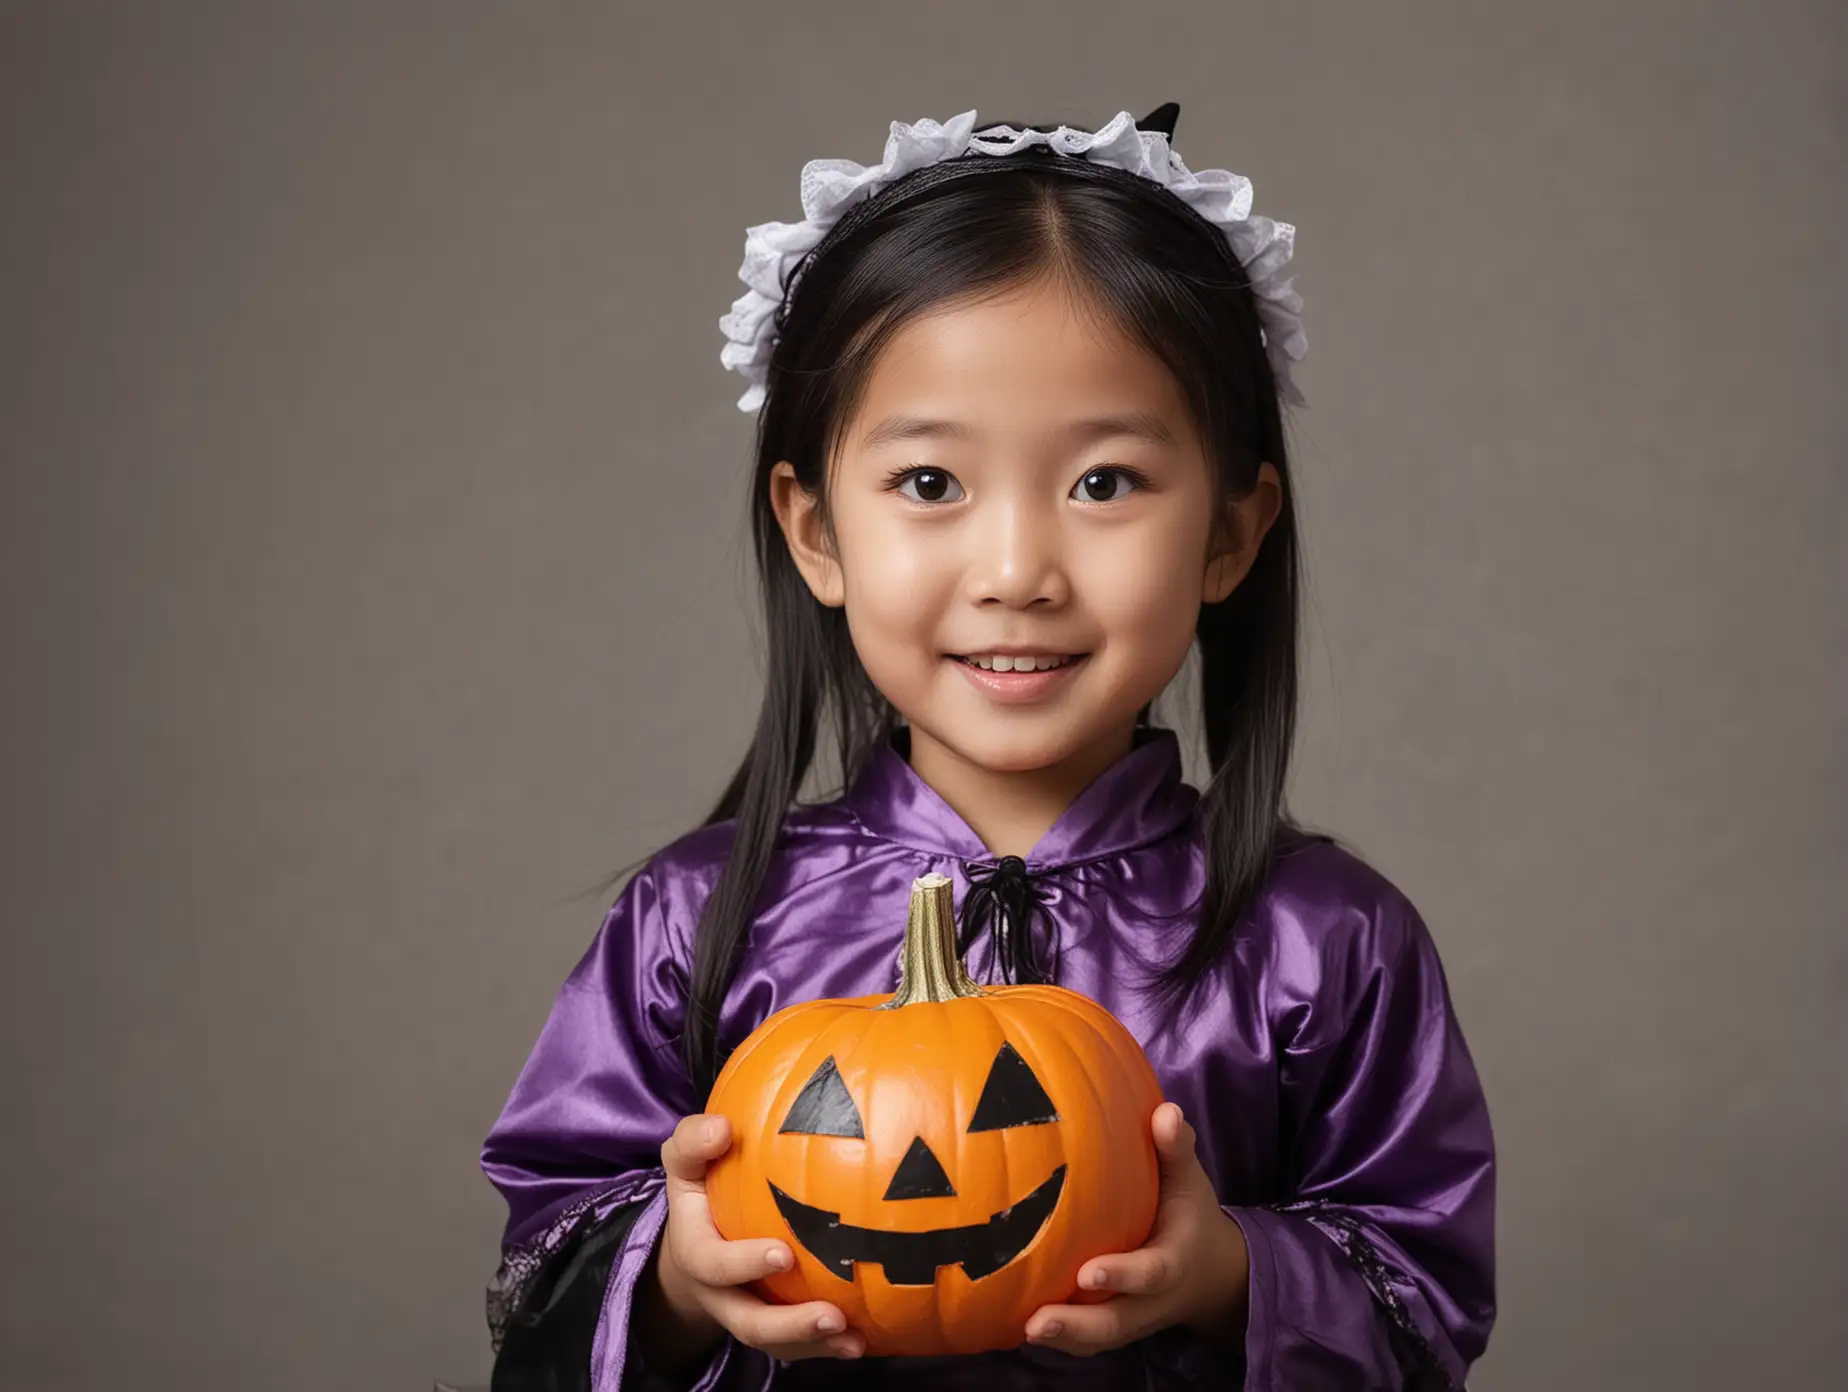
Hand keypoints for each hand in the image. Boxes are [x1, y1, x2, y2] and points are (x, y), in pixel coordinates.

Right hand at [640, 1114, 863, 1368]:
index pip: (713, 1264)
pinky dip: (829, 1346)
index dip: (744, 1264)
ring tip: (852, 1338)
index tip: (784, 1254)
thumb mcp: (687, 1159)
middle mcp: (720, 1293)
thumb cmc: (700, 1185)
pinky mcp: (773, 1324)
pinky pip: (798, 1346)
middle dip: (787, 1324)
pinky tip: (864, 1338)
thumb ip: (695, 1140)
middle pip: (747, 1322)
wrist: (697, 1234)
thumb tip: (722, 1128)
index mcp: (697, 1253)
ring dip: (813, 1343)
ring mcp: (746, 1311)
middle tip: (830, 1314)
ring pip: (775, 1343)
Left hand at [1023, 1102, 1249, 1357]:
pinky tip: (1011, 1324)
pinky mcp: (1112, 1327)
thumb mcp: (1190, 1182)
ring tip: (1020, 1329)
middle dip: (1077, 1325)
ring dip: (1060, 1338)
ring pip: (1096, 1339)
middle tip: (1038, 1323)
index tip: (1088, 1272)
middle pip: (1115, 1324)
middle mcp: (1150, 1302)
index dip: (1122, 1276)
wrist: (1209, 1275)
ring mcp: (1130, 1319)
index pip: (1150, 1274)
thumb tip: (1166, 1112)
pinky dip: (1055, 1338)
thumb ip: (1177, 1149)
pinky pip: (1084, 1340)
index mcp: (1172, 1265)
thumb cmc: (1188, 1216)